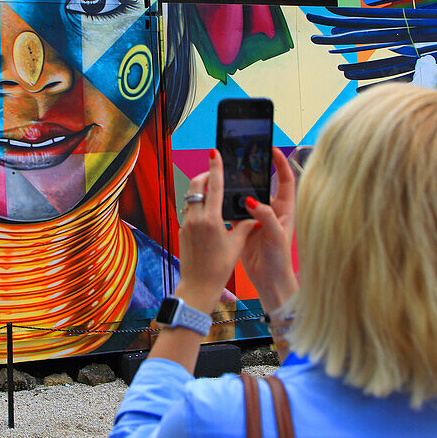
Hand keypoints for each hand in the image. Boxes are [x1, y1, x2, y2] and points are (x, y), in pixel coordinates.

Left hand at [175, 149, 257, 313]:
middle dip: (205, 176)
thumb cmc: (220, 268)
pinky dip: (198, 208)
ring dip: (200, 192)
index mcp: (212, 220)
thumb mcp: (237, 245)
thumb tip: (254, 216)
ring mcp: (186, 225)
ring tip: (213, 194)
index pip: (214, 187)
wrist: (198, 285)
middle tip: (214, 174)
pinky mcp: (182, 231)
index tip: (214, 152)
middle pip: (197, 187)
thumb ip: (245, 226)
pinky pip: (189, 212)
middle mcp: (196, 219)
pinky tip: (208, 216)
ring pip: (191, 199)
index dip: (215, 167)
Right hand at [239, 147, 298, 313]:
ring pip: (246, 196)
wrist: (269, 281)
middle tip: (244, 157)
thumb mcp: (276, 236)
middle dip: (254, 171)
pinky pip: (234, 210)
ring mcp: (257, 218)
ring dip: (238, 187)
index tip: (272, 149)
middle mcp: (272, 211)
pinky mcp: (244, 227)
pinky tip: (219, 197)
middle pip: (263, 184)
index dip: (280, 163)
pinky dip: (227, 204)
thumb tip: (250, 200)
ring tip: (229, 173)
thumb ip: (265, 216)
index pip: (284, 180)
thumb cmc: (280, 260)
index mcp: (285, 209)